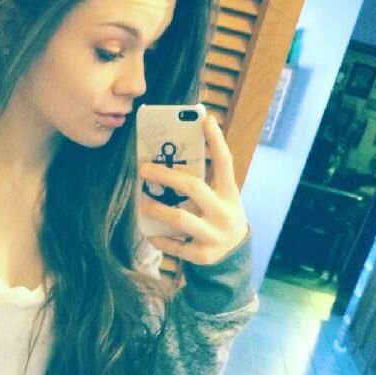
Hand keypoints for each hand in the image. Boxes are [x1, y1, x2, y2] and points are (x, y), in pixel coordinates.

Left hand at [139, 113, 247, 265]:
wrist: (234, 254)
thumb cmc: (219, 217)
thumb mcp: (221, 198)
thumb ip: (204, 182)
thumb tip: (170, 159)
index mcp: (230, 194)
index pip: (225, 162)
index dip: (216, 140)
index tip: (206, 119)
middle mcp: (224, 213)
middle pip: (193, 188)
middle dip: (166, 176)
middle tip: (144, 168)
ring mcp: (213, 235)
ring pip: (180, 218)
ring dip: (157, 209)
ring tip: (142, 201)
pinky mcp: (202, 255)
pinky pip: (175, 245)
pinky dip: (160, 238)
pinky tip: (149, 232)